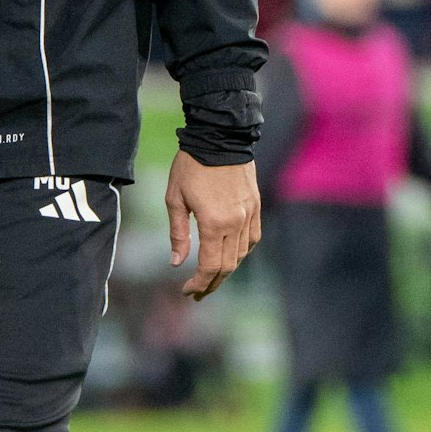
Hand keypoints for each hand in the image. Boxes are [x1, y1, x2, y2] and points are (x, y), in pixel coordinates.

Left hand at [165, 152, 260, 299]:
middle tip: (197, 293)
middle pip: (227, 266)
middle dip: (211, 283)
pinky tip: (228, 255)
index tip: (187, 291)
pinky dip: (240, 252)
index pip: (210, 266)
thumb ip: (177, 233)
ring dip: (226, 270)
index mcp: (214, 223)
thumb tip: (176, 262)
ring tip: (210, 278)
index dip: (199, 283)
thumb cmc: (190, 166)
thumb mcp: (174, 198)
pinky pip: (252, 240)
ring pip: (241, 255)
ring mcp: (249, 216)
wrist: (219, 138)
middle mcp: (236, 224)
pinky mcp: (256, 208)